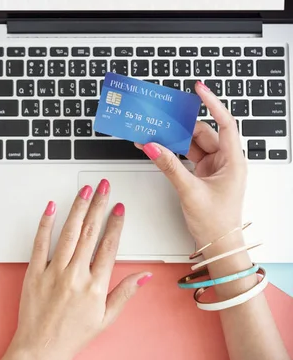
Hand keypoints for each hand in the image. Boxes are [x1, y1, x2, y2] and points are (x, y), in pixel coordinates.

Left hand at [10, 181, 151, 359]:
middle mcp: (75, 275)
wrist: (41, 348)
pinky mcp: (34, 272)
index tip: (120, 207)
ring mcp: (53, 272)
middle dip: (99, 205)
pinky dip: (46, 224)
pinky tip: (52, 207)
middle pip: (90, 232)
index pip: (109, 246)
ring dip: (78, 208)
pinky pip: (40, 243)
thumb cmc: (72, 335)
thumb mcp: (106, 318)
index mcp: (95, 286)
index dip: (116, 223)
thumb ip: (124, 293)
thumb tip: (143, 276)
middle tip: (104, 187)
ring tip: (85, 190)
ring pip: (68, 233)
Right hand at [136, 81, 246, 247]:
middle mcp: (225, 161)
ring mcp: (214, 168)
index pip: (225, 123)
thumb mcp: (189, 191)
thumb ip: (169, 166)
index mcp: (233, 161)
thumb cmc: (215, 222)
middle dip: (182, 125)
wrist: (218, 244)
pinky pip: (188, 156)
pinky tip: (159, 148)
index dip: (212, 103)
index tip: (198, 89)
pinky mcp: (203, 175)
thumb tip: (153, 146)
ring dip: (175, 139)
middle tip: (163, 116)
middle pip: (203, 132)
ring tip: (155, 133)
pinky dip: (174, 152)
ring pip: (193, 144)